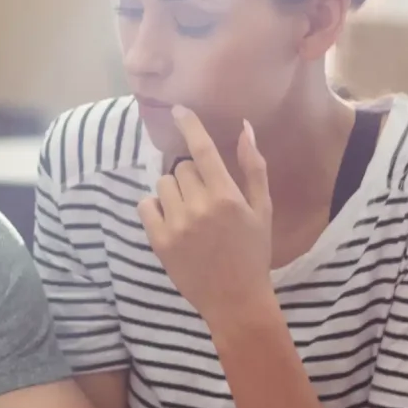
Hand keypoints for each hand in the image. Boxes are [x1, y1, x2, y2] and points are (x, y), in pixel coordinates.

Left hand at [139, 108, 274, 326]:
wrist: (235, 299)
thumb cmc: (253, 252)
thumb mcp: (262, 210)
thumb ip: (253, 168)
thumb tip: (245, 128)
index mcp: (227, 197)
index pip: (203, 150)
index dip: (190, 125)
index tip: (178, 109)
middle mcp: (200, 208)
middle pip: (182, 168)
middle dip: (193, 177)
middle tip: (206, 201)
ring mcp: (177, 225)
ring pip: (164, 184)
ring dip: (174, 192)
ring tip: (191, 214)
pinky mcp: (159, 241)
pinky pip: (146, 205)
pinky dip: (155, 208)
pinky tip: (173, 223)